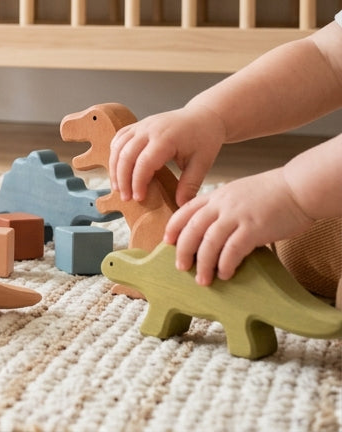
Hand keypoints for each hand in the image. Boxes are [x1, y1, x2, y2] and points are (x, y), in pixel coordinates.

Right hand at [108, 106, 225, 204]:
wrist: (204, 116)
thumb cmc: (204, 138)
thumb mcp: (202, 163)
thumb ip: (190, 184)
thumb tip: (181, 205)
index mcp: (166, 139)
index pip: (144, 163)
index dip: (138, 182)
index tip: (139, 198)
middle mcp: (149, 129)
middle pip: (125, 155)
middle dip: (122, 179)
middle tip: (126, 197)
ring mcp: (141, 125)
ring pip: (117, 147)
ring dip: (114, 168)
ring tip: (118, 187)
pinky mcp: (138, 125)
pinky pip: (119, 138)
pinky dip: (115, 154)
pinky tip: (118, 168)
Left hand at [163, 170, 314, 284]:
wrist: (299, 187)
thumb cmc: (274, 193)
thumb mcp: (240, 193)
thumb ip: (225, 207)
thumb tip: (217, 229)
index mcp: (217, 195)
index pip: (186, 210)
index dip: (174, 227)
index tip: (167, 241)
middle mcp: (222, 204)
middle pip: (192, 228)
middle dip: (183, 250)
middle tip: (181, 267)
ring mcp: (237, 216)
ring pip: (209, 242)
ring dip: (203, 263)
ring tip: (202, 279)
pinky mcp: (254, 228)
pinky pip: (232, 250)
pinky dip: (225, 264)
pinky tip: (225, 274)